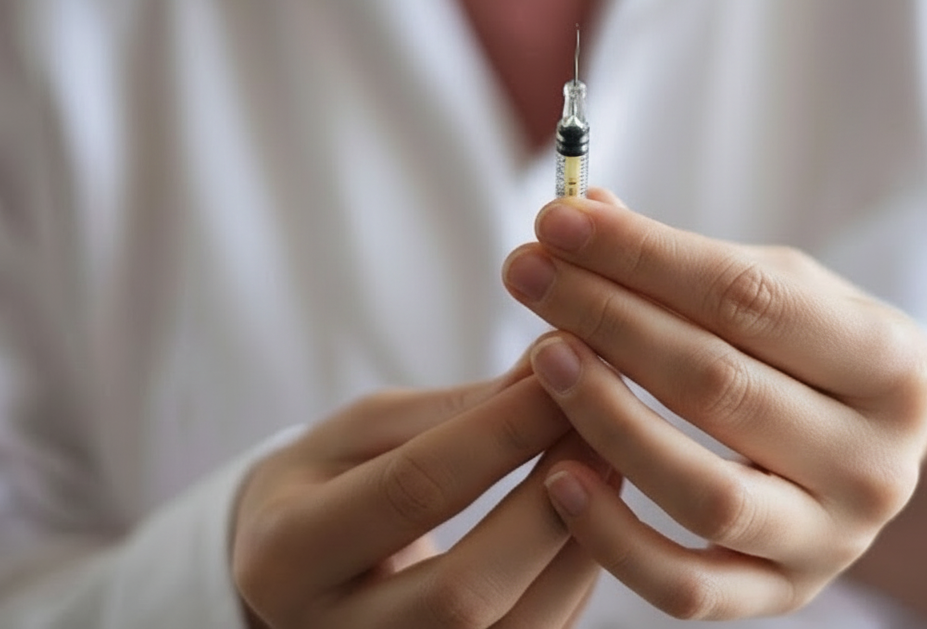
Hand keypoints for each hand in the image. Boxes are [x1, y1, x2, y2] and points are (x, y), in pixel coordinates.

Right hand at [232, 368, 615, 627]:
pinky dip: (575, 578)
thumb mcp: (364, 431)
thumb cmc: (328, 482)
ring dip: (580, 543)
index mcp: (286, 551)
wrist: (295, 571)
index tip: (565, 371)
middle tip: (605, 425)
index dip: (501, 430)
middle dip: (550, 502)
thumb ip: (455, 409)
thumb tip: (554, 362)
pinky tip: (600, 514)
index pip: (412, 490)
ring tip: (614, 462)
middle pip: (464, 590)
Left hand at [502, 193, 926, 619]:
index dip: (644, 256)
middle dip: (608, 318)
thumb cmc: (811, 352)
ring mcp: (834, 541)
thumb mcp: (780, 288)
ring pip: (705, 492)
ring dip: (609, 419)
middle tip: (527, 272)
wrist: (866, 451)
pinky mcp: (783, 596)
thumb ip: (686, 259)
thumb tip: (581, 211)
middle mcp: (877, 462)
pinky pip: (688, 588)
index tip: (560, 222)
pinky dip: (616, 539)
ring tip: (541, 355)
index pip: (749, 298)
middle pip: (719, 384)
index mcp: (894, 364)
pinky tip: (556, 477)